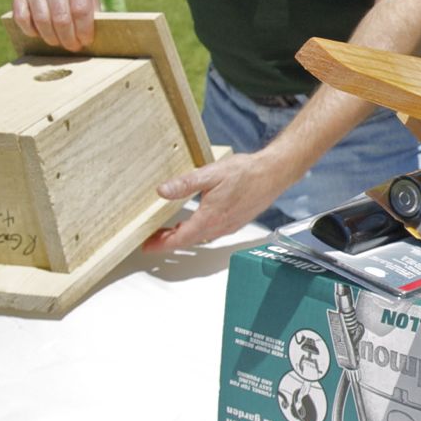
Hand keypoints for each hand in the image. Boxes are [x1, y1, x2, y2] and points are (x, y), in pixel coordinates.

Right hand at [14, 0, 96, 50]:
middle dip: (69, 39)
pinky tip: (40, 33)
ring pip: (41, 21)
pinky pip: (21, 17)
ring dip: (51, 38)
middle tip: (73, 46)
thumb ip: (92, 2)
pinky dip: (30, 30)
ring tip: (59, 42)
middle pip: (61, 20)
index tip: (86, 41)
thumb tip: (96, 29)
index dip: (84, 31)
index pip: (81, 11)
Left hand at [143, 152, 284, 250]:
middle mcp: (219, 227)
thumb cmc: (246, 173)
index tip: (147, 247)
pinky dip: (197, 232)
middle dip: (168, 242)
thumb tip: (162, 191)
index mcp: (209, 218)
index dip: (161, 245)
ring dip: (183, 237)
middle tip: (152, 238)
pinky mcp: (235, 222)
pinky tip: (194, 222)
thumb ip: (185, 184)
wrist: (273, 173)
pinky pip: (211, 233)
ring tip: (168, 232)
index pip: (179, 239)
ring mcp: (228, 226)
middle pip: (188, 241)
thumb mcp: (210, 174)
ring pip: (200, 238)